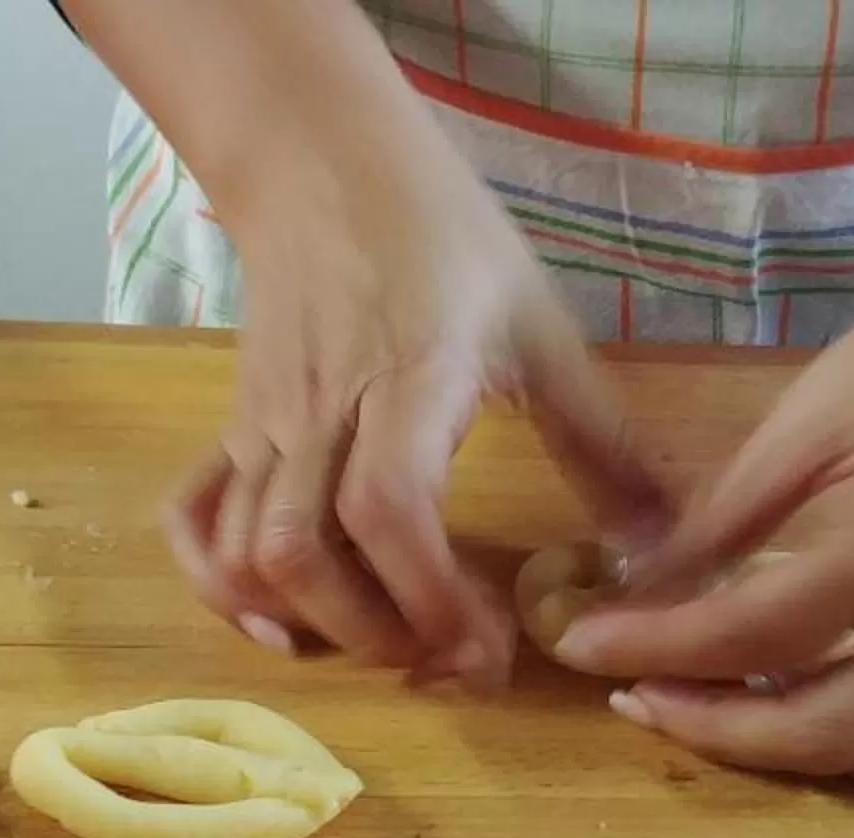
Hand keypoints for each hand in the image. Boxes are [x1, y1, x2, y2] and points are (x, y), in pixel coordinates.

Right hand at [163, 143, 661, 687]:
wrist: (327, 166)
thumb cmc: (444, 240)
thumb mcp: (540, 327)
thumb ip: (600, 441)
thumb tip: (660, 543)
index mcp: (407, 378)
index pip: (389, 510)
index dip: (431, 599)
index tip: (487, 649)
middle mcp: (320, 412)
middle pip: (305, 554)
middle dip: (377, 634)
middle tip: (449, 656)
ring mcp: (263, 423)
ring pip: (249, 550)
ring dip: (312, 623)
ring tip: (387, 642)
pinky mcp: (231, 428)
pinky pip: (194, 518)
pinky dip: (220, 586)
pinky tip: (278, 625)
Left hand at [552, 207, 853, 801]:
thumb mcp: (814, 416)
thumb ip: (725, 526)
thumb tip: (636, 596)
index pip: (752, 637)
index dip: (654, 649)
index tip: (579, 647)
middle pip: (826, 732)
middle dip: (717, 730)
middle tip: (641, 696)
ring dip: (830, 757)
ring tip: (749, 708)